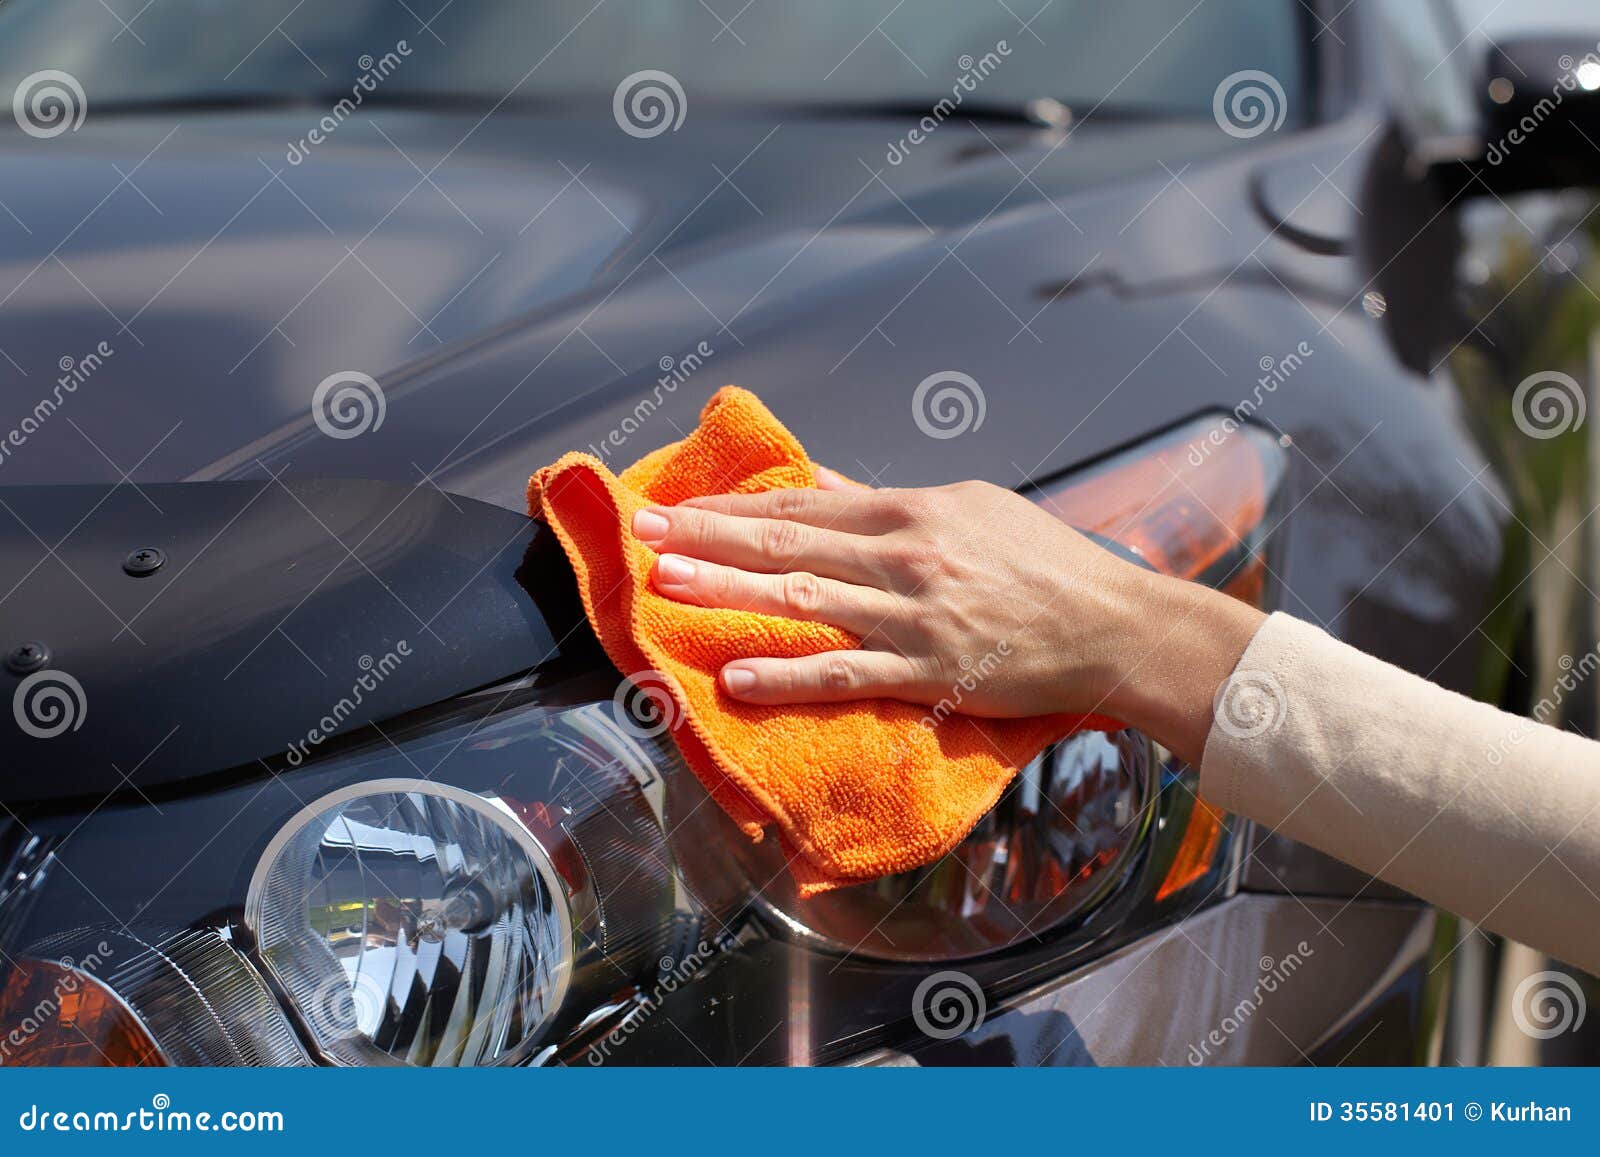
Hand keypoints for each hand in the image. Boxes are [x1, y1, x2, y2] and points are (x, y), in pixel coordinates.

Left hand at [630, 468, 1261, 761]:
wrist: (1115, 624)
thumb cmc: (1045, 564)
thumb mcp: (968, 508)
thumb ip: (888, 502)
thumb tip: (823, 486)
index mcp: (912, 511)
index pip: (802, 506)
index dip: (730, 506)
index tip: (674, 507)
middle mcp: (905, 555)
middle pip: (787, 544)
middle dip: (706, 538)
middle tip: (642, 535)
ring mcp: (915, 615)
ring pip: (804, 599)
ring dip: (728, 592)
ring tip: (665, 587)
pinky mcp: (931, 670)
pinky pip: (846, 674)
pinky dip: (790, 675)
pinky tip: (737, 676)